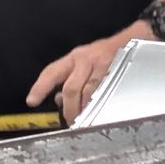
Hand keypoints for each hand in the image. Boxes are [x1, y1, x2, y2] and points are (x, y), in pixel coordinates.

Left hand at [26, 28, 140, 124]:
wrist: (133, 41)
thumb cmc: (105, 54)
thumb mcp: (84, 62)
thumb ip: (70, 79)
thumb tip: (58, 100)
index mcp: (74, 58)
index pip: (52, 72)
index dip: (40, 87)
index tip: (31, 101)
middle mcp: (85, 60)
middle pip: (71, 88)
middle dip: (69, 109)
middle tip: (70, 122)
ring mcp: (102, 67)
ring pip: (88, 94)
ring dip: (84, 111)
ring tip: (83, 122)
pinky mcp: (117, 74)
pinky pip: (106, 94)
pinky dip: (100, 106)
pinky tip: (99, 114)